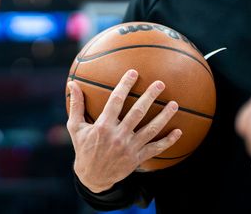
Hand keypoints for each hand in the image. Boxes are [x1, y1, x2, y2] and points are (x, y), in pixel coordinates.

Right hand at [66, 69, 181, 192]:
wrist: (93, 177)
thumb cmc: (83, 148)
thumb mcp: (75, 127)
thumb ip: (77, 105)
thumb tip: (72, 84)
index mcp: (103, 126)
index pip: (116, 101)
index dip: (125, 85)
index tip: (133, 73)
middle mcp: (118, 136)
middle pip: (138, 112)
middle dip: (150, 97)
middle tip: (160, 83)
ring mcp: (129, 147)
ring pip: (151, 129)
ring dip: (164, 116)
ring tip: (175, 104)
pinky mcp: (137, 158)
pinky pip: (155, 148)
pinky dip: (168, 141)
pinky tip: (178, 132)